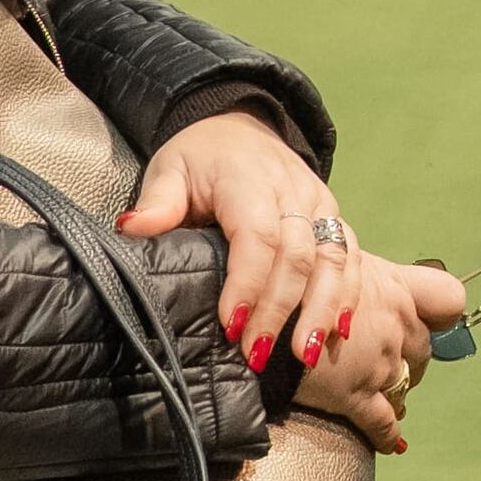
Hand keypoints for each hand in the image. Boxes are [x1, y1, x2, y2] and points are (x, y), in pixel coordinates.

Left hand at [120, 112, 350, 378]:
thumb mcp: (170, 171)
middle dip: (279, 310)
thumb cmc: (200, 159)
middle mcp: (292, 191)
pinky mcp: (333, 216)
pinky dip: (347, 296)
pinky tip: (337, 332)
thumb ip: (157, 203)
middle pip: (297, 255)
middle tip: (256, 354)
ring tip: (305, 354)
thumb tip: (130, 229)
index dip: (248, 284)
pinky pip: (350, 257)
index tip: (230, 327)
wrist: (240, 126)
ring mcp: (318, 203)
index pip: (258, 235)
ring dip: (322, 309)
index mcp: (248, 179)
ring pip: (333, 258)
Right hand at [290, 258, 466, 455]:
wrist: (258, 312)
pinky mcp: (357, 395)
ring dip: (396, 393)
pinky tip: (389, 443)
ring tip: (385, 401)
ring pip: (404, 384)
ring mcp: (380, 360)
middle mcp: (394, 321)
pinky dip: (387, 435)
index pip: (446, 298)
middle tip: (389, 367)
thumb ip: (344, 273)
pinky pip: (383, 422)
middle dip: (410, 360)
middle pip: (422, 348)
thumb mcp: (323, 257)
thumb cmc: (286, 279)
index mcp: (390, 284)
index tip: (427, 323)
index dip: (439, 313)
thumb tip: (338, 278)